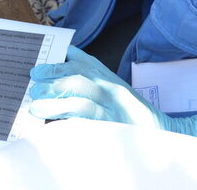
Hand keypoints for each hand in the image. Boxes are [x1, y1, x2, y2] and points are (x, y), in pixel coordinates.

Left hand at [29, 46, 196, 136]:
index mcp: (107, 77)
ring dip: (57, 104)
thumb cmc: (130, 112)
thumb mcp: (111, 88)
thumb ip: (88, 78)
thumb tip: (56, 72)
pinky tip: (55, 130)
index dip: (58, 64)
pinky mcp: (115, 130)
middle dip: (54, 79)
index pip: (81, 63)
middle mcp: (112, 90)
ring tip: (36, 109)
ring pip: (82, 102)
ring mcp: (114, 110)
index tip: (38, 69)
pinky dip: (72, 127)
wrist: (163, 134)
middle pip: (79, 78)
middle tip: (34, 85)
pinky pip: (91, 127)